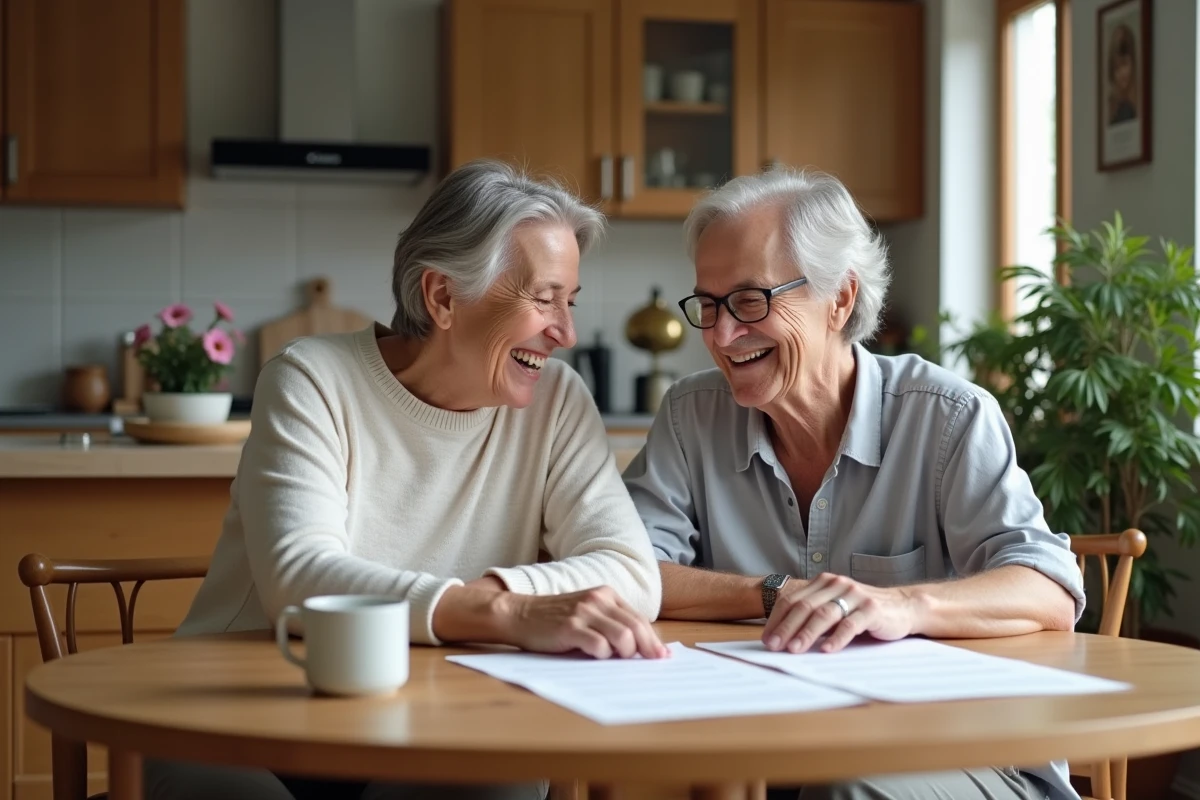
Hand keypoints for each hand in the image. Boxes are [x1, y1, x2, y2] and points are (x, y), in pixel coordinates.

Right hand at [502, 586, 668, 659]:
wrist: (520, 614)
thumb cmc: (555, 619)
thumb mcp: (587, 613)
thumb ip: (610, 623)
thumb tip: (639, 646)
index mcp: (606, 595)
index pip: (638, 619)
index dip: (652, 639)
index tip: (661, 655)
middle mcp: (598, 600)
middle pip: (636, 627)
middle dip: (647, 649)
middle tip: (651, 663)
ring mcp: (584, 612)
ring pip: (622, 637)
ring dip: (624, 653)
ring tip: (614, 659)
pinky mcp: (570, 627)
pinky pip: (599, 646)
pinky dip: (602, 656)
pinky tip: (594, 656)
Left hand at [762, 573, 915, 652]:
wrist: (903, 607)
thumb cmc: (863, 612)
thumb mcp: (836, 609)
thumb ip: (814, 617)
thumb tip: (783, 638)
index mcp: (823, 582)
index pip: (793, 599)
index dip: (777, 619)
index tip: (767, 639)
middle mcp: (837, 584)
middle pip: (805, 606)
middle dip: (786, 628)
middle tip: (774, 646)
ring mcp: (855, 595)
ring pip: (824, 614)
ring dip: (807, 633)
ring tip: (794, 650)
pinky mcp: (872, 608)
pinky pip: (850, 624)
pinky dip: (836, 638)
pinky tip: (826, 650)